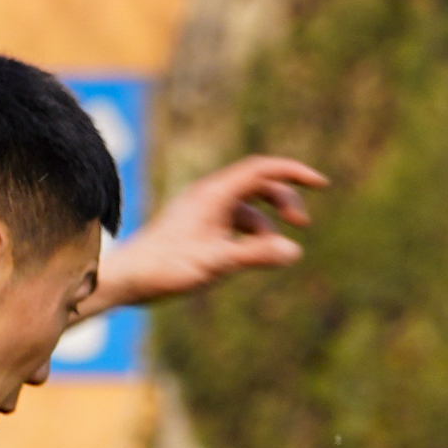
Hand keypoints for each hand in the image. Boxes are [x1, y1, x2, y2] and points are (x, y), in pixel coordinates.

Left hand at [95, 155, 326, 307]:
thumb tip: (294, 251)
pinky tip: (249, 257)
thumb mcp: (216, 263)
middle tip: (301, 224)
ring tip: (274, 252)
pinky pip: (233, 222)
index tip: (321, 184)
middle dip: (284, 200)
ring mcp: (202, 210)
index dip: (294, 172)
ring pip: (247, 207)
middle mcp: (208, 196)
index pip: (262, 169)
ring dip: (267, 224)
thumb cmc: (165, 268)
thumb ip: (255, 255)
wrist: (126, 278)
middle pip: (258, 184)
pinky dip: (249, 235)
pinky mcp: (197, 227)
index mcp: (214, 194)